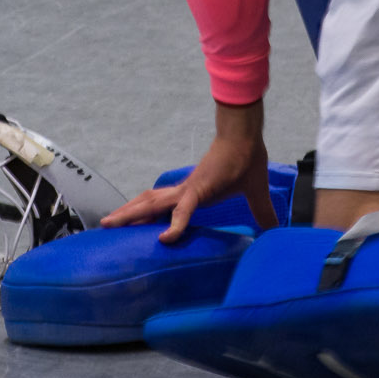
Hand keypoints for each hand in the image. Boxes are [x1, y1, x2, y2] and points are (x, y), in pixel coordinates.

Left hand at [100, 99, 276, 242]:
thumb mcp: (255, 195)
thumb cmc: (247, 161)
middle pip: (147, 204)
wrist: (248, 138)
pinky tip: (164, 239)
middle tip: (104, 226)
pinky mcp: (199, 190)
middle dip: (126, 215)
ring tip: (109, 223)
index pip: (162, 206)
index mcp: (192, 193)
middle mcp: (184, 191)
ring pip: (153, 204)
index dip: (146, 214)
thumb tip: (274, 230)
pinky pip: (183, 210)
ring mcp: (189, 189)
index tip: (131, 227)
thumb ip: (262, 213)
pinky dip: (174, 226)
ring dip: (131, 214)